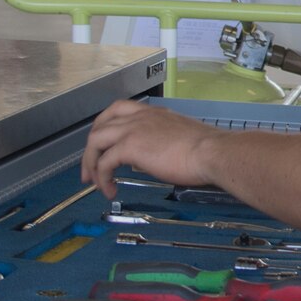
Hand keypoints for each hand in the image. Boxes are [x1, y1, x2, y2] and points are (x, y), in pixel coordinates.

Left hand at [80, 100, 221, 199]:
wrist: (210, 152)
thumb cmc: (205, 149)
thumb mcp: (179, 137)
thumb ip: (160, 142)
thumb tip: (150, 157)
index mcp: (151, 113)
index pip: (117, 110)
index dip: (104, 127)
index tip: (103, 145)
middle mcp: (138, 117)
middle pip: (100, 126)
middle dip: (91, 149)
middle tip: (90, 169)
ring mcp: (132, 130)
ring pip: (96, 141)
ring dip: (91, 163)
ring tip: (94, 182)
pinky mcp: (130, 147)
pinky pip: (105, 162)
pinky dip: (102, 177)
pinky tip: (109, 190)